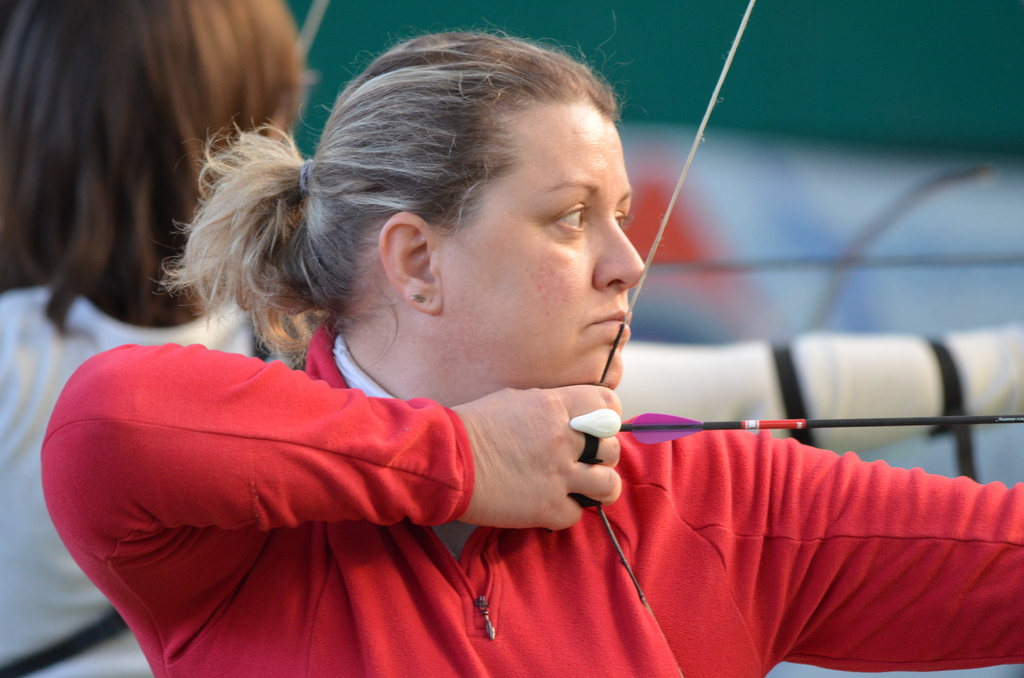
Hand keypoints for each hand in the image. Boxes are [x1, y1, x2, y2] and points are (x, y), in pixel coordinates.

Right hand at [453, 385, 622, 529]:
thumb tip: (570, 416)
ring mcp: (558, 475)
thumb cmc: (472, 427)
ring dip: (597, 489)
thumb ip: (550, 407)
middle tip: (584, 463)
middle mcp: (562, 438)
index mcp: (555, 406)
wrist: (444, 460)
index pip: (609, 406)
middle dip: (602, 458)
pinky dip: (565, 512)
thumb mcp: (515, 400)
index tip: (599, 429)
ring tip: (580, 489)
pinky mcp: (547, 507)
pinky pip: (577, 514)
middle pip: (612, 449)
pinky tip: (548, 505)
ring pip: (609, 486)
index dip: (609, 419)